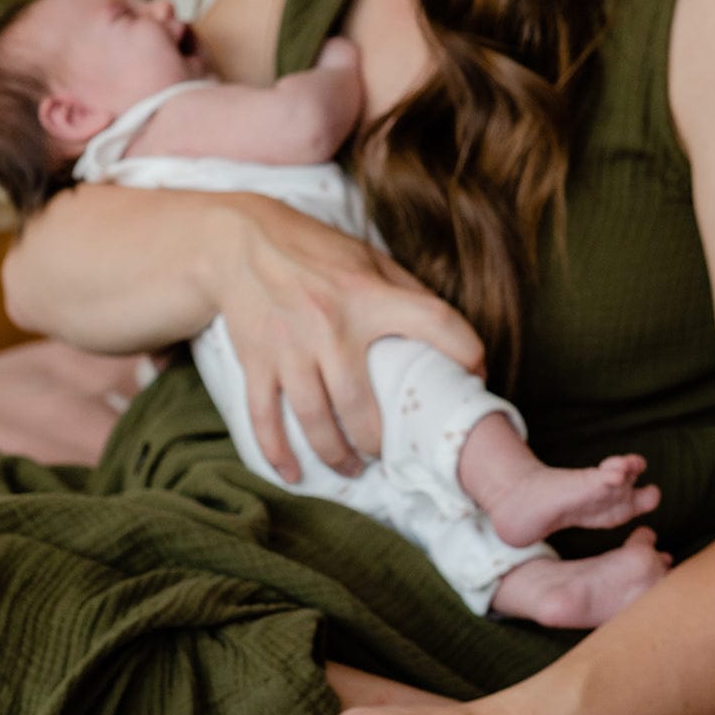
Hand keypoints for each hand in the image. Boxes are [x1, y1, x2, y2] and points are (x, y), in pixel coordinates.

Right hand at [217, 199, 484, 479]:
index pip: (434, 321)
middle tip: (386, 451)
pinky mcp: (256, 360)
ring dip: (336, 455)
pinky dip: (277, 452)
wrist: (240, 240)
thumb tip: (447, 336)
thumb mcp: (367, 258)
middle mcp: (329, 324)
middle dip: (377, 442)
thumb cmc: (315, 252)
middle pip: (360, 406)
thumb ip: (405, 291)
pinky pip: (264, 417)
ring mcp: (289, 347)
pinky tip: (293, 474)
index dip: (465, 350)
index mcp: (367, 294)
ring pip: (315, 420)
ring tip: (351, 467)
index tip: (475, 375)